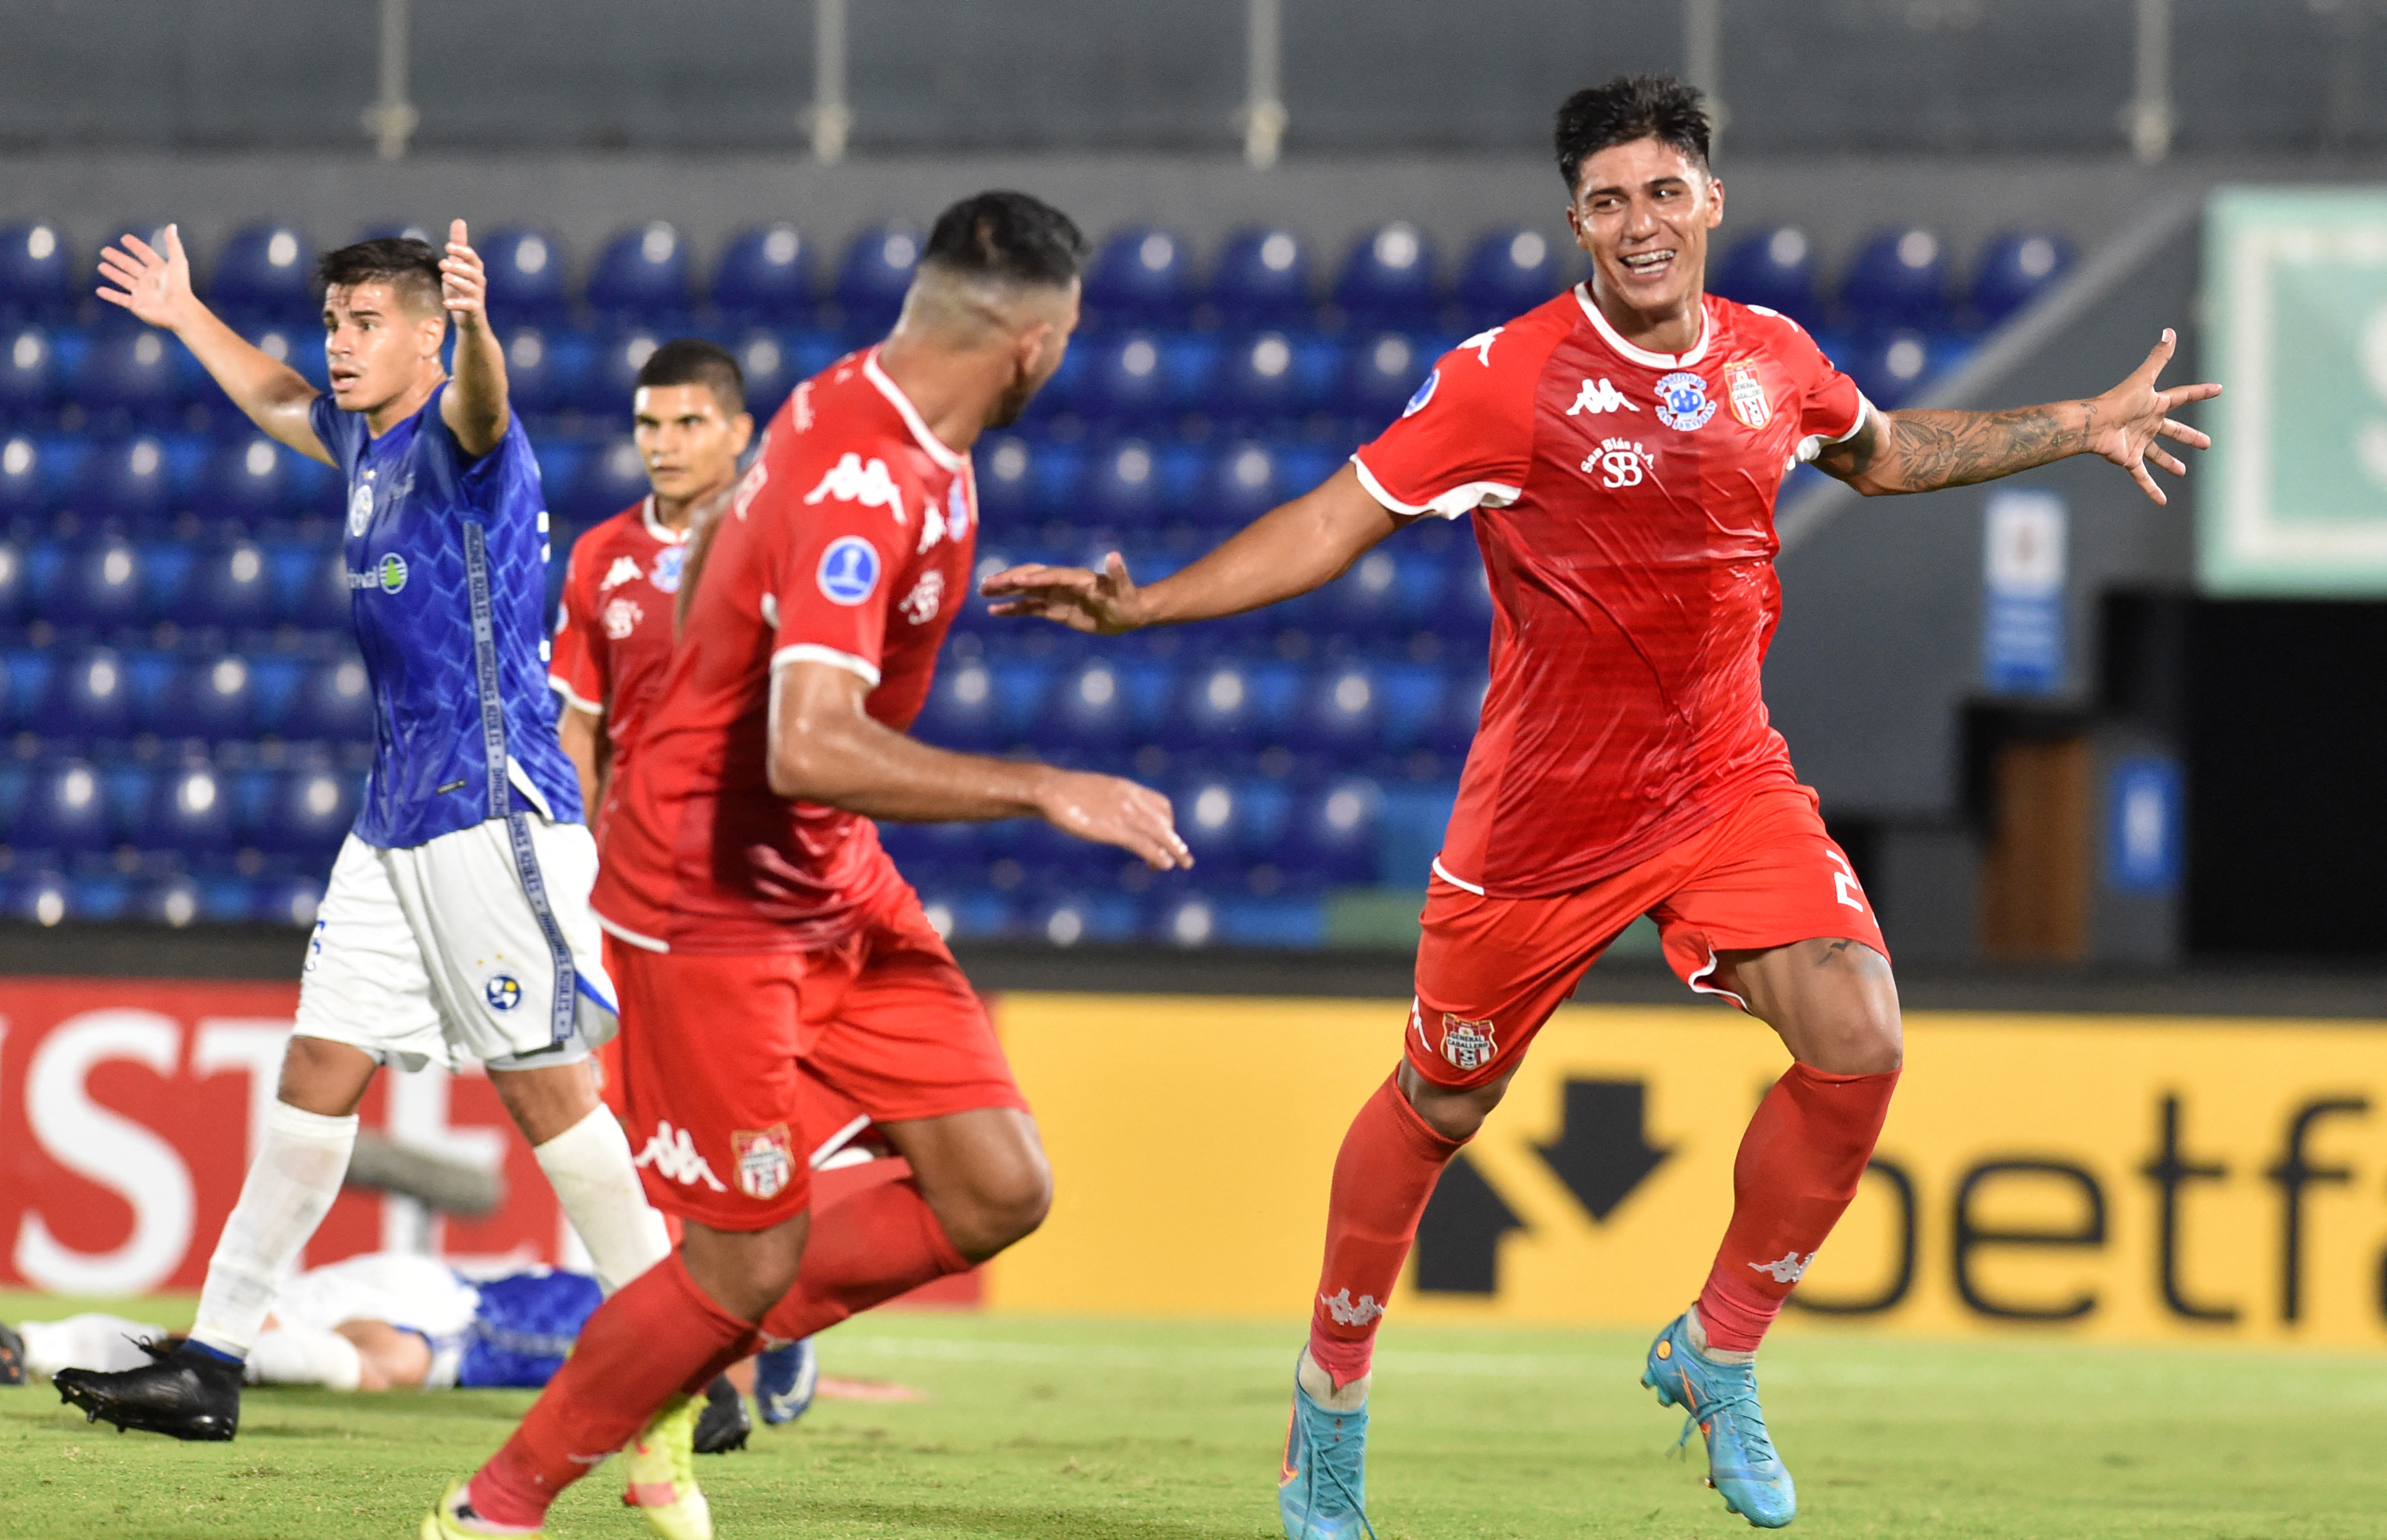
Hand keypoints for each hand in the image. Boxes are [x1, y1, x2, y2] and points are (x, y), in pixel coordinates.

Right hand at [95, 223, 197, 330]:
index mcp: (158, 269)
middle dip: (117, 258)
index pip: (144, 254)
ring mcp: (141, 293)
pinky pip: (120, 299)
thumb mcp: (178, 262)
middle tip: (104, 250)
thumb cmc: (180, 286)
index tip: (125, 238)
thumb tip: (172, 226)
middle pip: (129, 266)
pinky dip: (109, 295)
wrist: (179, 310)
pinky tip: (99, 290)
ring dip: (112, 273)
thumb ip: (173, 244)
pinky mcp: (136, 305)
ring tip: (101, 266)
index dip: (135, 246)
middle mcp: (149, 280)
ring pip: (123, 280)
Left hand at [440, 219, 489, 332]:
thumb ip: (459, 245)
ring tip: (444, 277)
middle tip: (442, 263)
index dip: (463, 252)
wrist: (470, 321)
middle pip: (473, 272)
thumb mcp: (458, 265)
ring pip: (471, 287)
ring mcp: (477, 297)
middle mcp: (479, 282)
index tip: (448, 247)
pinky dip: (457, 304)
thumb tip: (459, 221)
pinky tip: (446, 303)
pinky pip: (468, 306)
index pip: (472, 258)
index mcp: (475, 270)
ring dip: (458, 281)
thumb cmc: (462, 290)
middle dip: (459, 266)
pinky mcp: (474, 311)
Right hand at [981, 551, 1147, 633]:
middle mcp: (1062, 582)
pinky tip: (994, 610)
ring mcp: (1056, 595)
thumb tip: (1114, 555)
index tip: (1016, 581)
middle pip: (1031, 577)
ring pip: (1025, 590)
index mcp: (1077, 577)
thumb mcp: (1124, 590)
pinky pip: (1029, 607)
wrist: (1129, 612)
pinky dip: (1011, 608)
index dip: (1035, 578)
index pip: (1052, 576)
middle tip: (986, 583)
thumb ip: (1118, 574)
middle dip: (1010, 579)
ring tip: (982, 590)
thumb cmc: (1128, 600)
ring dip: (1004, 590)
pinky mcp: (1054, 609)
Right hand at [1035, 769, 1190, 870]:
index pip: (1160, 804)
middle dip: (1176, 839)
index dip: (1169, 822)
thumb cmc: (1064, 792)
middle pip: (1165, 820)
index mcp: (1126, 788)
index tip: (1169, 835)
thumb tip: (1103, 810)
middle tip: (1183, 855)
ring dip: (1175, 850)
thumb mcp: (1092, 791)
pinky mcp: (1115, 830)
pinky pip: (1144, 844)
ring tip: (1183, 863)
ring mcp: (1124, 814)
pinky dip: (1157, 855)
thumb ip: (1105, 800)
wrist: (1050, 790)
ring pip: (1160, 833)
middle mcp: (1131, 799)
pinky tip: (1162, 865)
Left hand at [2084, 329, 2220, 504]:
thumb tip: (2170, 331)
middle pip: (2173, 430)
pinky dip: (2150, 489)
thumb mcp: (2144, 378)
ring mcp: (2139, 442)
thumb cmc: (2119, 400)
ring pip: (2158, 455)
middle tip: (2206, 443)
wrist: (2095, 423)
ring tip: (2182, 472)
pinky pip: (2141, 477)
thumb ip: (2158, 357)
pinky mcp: (2128, 459)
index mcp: (2154, 404)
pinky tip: (2161, 501)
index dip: (2199, 392)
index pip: (2182, 397)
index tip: (2218, 389)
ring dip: (2170, 463)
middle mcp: (2148, 424)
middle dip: (2189, 436)